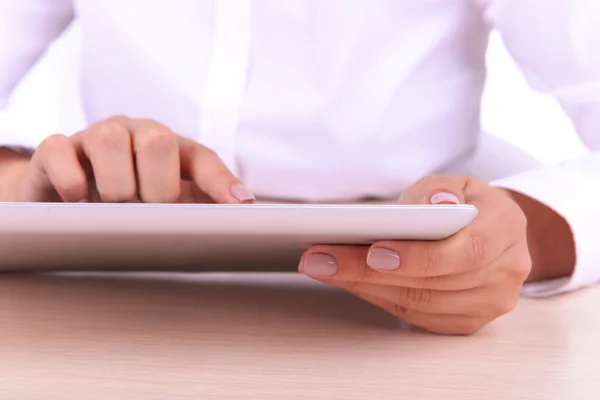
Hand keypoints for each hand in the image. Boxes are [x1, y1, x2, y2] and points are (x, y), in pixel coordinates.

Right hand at [5, 116, 253, 202]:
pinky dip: (71, 182)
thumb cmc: (129, 196)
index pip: (203, 159)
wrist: (69, 192)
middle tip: (148, 213)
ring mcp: (94, 137)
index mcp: (169, 148)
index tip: (240, 206)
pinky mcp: (55, 149)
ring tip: (112, 210)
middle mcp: (135, 134)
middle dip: (158, 188)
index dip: (222, 182)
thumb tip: (242, 213)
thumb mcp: (168, 201)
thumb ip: (201, 204)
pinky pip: (59, 151)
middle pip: (157, 140)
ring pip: (109, 139)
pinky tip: (78, 202)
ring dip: (116, 186)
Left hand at [298, 175, 531, 334]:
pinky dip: (378, 298)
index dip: (419, 256)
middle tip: (320, 259)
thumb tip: (434, 205)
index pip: (464, 251)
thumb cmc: (465, 204)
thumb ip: (440, 190)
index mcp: (506, 228)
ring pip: (421, 304)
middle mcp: (506, 271)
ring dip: (365, 287)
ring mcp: (490, 302)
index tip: (372, 253)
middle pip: (433, 282)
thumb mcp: (455, 182)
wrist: (491, 233)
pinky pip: (418, 317)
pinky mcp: (469, 321)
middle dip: (369, 273)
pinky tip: (348, 281)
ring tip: (323, 267)